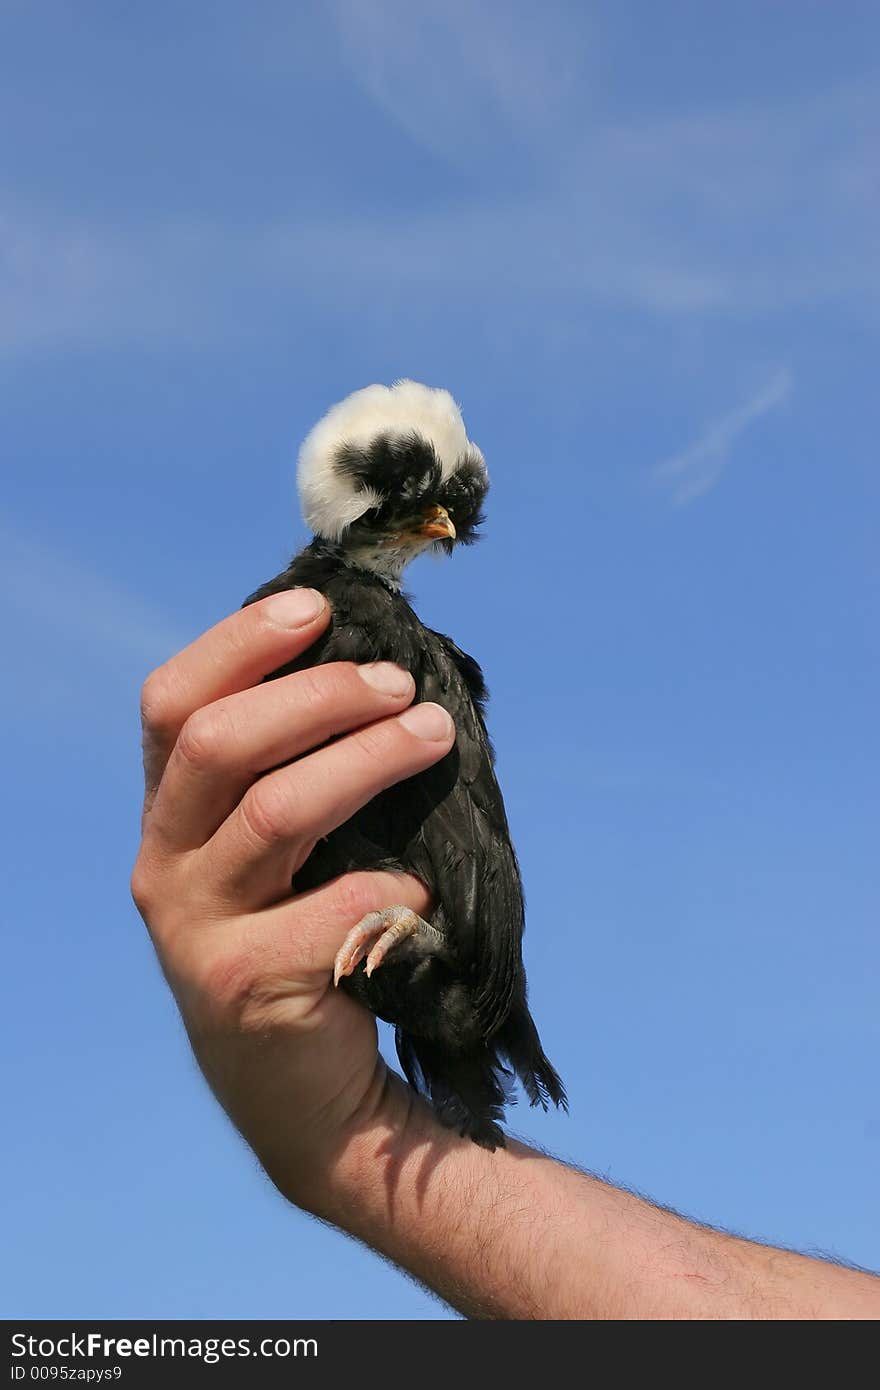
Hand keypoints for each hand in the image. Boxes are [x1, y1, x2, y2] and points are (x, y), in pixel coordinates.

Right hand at [131, 589, 455, 1207]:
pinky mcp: (243, 987)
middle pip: (220, 744)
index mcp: (170, 815)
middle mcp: (164, 864)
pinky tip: (426, 889)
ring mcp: (194, 929)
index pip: (172, 704)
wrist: (310, 1099)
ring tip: (437, 736)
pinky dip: (395, 884)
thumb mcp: (285, 852)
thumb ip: (298, 770)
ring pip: (275, 812)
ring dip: (368, 760)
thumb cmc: (311, 943)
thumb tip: (381, 668)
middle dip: (320, 697)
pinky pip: (335, 909)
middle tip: (403, 685)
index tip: (318, 608)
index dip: (239, 645)